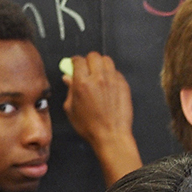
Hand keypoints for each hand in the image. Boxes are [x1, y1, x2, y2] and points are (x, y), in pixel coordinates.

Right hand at [61, 52, 140, 182]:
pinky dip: (111, 75)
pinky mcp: (124, 85)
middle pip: (93, 56)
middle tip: (87, 69)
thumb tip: (68, 78)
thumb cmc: (90, 127)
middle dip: (88, 60)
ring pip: (107, 60)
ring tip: (98, 75)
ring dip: (101, 65)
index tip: (74, 65)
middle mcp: (98, 78)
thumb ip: (70, 90)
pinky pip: (116, 72)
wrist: (111, 136)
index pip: (78, 60)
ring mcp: (113, 80)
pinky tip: (108, 85)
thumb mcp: (71, 109)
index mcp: (82, 83)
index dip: (75, 62)